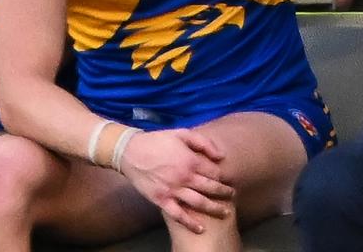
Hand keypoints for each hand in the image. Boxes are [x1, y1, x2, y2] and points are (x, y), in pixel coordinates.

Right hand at [117, 128, 233, 233]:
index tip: (228, 179)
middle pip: (210, 188)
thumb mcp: (182, 133)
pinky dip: (190, 223)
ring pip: (199, 203)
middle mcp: (184, 177)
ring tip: (225, 212)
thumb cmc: (157, 141)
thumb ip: (203, 143)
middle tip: (233, 195)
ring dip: (214, 208)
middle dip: (224, 193)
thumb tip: (221, 156)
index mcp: (191, 160)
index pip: (214, 172)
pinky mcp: (161, 200)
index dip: (223, 176)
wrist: (130, 152)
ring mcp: (173, 190)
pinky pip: (178, 215)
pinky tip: (200, 229)